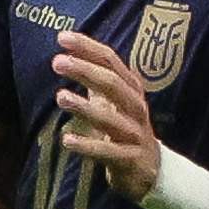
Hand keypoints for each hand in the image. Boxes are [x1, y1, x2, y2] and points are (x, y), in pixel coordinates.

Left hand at [50, 32, 167, 203]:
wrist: (150, 171)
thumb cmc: (124, 130)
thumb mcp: (112, 103)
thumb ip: (94, 81)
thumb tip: (68, 55)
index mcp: (130, 90)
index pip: (111, 61)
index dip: (88, 48)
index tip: (63, 37)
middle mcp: (135, 108)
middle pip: (113, 84)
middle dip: (86, 71)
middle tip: (58, 62)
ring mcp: (135, 134)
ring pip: (111, 118)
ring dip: (85, 107)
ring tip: (60, 97)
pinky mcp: (130, 159)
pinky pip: (108, 151)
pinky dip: (88, 145)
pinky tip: (67, 140)